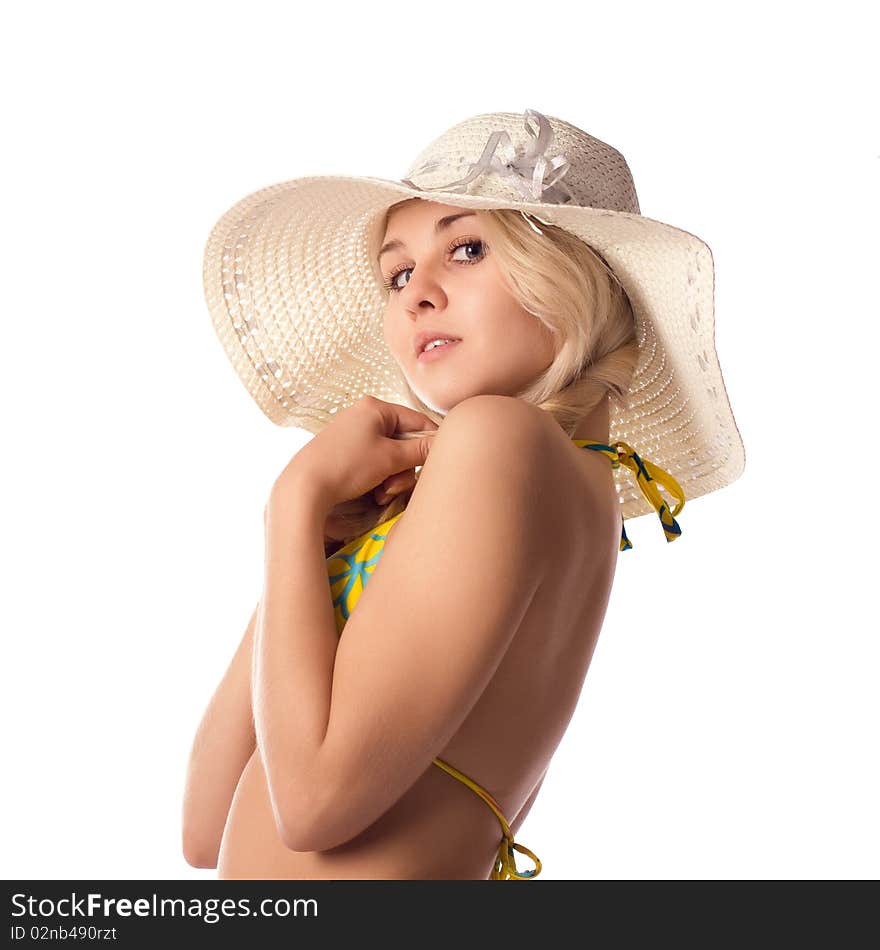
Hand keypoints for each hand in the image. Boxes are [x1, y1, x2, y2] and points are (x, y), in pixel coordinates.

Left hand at [273, 395, 438, 513]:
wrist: (303, 487)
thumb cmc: (346, 466)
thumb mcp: (390, 458)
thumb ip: (421, 450)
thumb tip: (444, 443)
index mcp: (375, 407)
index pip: (419, 420)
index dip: (432, 443)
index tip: (440, 463)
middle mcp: (364, 415)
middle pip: (405, 441)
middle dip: (404, 469)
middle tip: (393, 487)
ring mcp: (354, 434)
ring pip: (391, 457)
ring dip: (392, 478)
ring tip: (380, 493)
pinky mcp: (346, 452)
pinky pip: (375, 463)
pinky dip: (378, 480)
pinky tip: (371, 493)